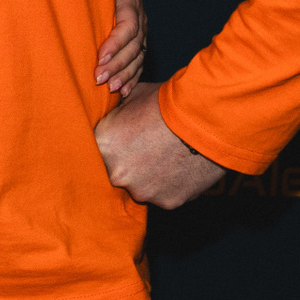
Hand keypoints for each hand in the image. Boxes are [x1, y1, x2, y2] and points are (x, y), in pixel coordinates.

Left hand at [93, 83, 226, 208]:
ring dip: (149, 176)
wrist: (205, 120)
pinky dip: (169, 184)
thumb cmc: (166, 104)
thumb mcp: (132, 98)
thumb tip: (110, 116)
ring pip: (139, 186)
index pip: (94, 151)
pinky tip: (179, 167)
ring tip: (166, 156)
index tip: (119, 142)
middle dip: (127, 162)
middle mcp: (116, 173)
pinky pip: (162, 194)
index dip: (109, 146)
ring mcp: (142, 190)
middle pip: (115, 172)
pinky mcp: (166, 202)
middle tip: (144, 149)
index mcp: (103, 145)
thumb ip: (116, 114)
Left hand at [95, 0, 146, 96]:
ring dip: (125, 75)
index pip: (128, 27)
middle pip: (133, 47)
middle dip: (117, 65)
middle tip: (99, 78)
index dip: (115, 43)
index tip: (100, 57)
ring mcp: (141, 33)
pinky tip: (122, 91)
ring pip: (137, 58)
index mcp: (131, 3)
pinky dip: (131, 78)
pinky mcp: (138, 43)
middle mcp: (140, 20)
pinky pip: (139, 64)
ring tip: (111, 88)